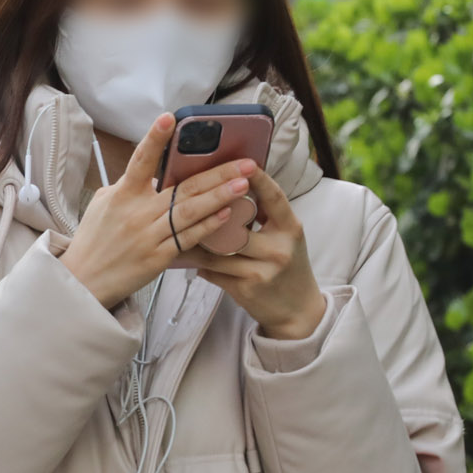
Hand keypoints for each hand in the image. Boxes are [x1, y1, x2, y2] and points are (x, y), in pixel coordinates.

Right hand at [58, 114, 258, 309]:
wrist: (82, 281)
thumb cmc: (93, 241)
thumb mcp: (102, 205)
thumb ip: (128, 187)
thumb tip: (154, 175)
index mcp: (122, 195)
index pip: (140, 161)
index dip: (155, 139)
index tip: (169, 118)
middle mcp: (137, 212)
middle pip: (183, 187)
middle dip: (217, 173)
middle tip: (245, 161)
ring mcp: (149, 235)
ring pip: (191, 211)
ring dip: (221, 196)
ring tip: (245, 183)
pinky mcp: (158, 257)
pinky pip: (188, 237)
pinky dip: (208, 225)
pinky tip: (228, 214)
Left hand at [182, 169, 327, 339]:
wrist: (296, 309)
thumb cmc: (286, 265)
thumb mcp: (285, 236)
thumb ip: (265, 214)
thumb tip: (233, 185)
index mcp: (290, 229)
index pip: (274, 198)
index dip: (257, 179)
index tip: (243, 163)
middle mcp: (279, 248)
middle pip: (237, 224)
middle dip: (213, 213)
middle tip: (190, 199)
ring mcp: (262, 270)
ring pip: (217, 249)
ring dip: (195, 239)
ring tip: (176, 228)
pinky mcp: (246, 288)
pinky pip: (212, 270)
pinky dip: (198, 262)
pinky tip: (187, 256)